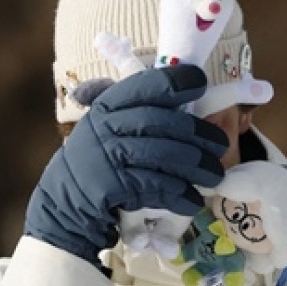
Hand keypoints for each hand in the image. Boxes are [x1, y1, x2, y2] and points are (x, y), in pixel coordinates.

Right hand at [24, 65, 228, 267]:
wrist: (65, 203)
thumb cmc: (98, 161)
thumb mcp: (107, 127)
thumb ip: (135, 109)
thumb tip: (184, 84)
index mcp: (108, 105)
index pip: (146, 85)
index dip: (177, 83)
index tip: (201, 84)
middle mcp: (106, 126)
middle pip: (161, 122)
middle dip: (198, 133)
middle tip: (221, 145)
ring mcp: (108, 155)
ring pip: (163, 154)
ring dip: (196, 167)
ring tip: (214, 176)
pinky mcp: (112, 185)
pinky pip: (155, 186)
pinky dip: (179, 194)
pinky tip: (192, 200)